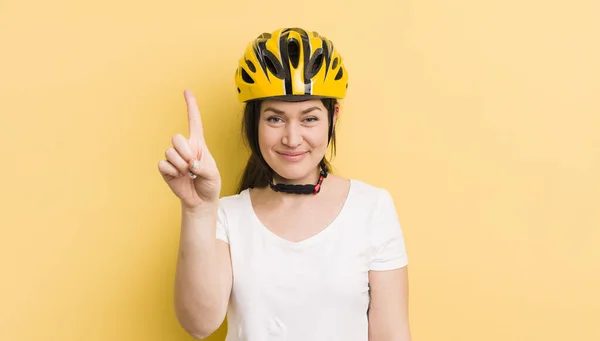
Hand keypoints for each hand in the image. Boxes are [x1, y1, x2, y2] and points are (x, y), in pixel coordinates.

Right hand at [158, 90, 221, 209]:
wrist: (201, 200)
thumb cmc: (210, 184)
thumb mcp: (212, 174)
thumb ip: (202, 166)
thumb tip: (189, 163)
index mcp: (198, 144)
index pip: (194, 121)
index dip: (191, 106)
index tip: (186, 91)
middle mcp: (184, 148)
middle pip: (176, 137)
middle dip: (184, 152)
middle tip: (192, 166)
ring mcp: (174, 158)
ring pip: (169, 152)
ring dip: (181, 165)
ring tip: (188, 174)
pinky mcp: (166, 169)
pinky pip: (163, 165)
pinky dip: (172, 172)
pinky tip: (179, 178)